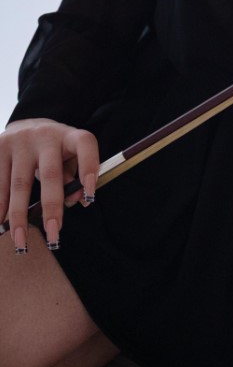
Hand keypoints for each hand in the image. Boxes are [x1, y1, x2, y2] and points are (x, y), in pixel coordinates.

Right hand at [0, 118, 98, 253]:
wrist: (24, 126)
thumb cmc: (54, 150)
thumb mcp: (68, 158)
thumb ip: (74, 178)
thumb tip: (78, 200)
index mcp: (69, 136)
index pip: (84, 144)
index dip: (89, 167)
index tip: (90, 197)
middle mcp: (45, 136)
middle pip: (50, 174)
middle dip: (52, 208)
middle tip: (54, 235)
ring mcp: (20, 141)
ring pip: (19, 184)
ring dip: (18, 216)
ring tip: (21, 241)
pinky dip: (0, 206)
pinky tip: (0, 223)